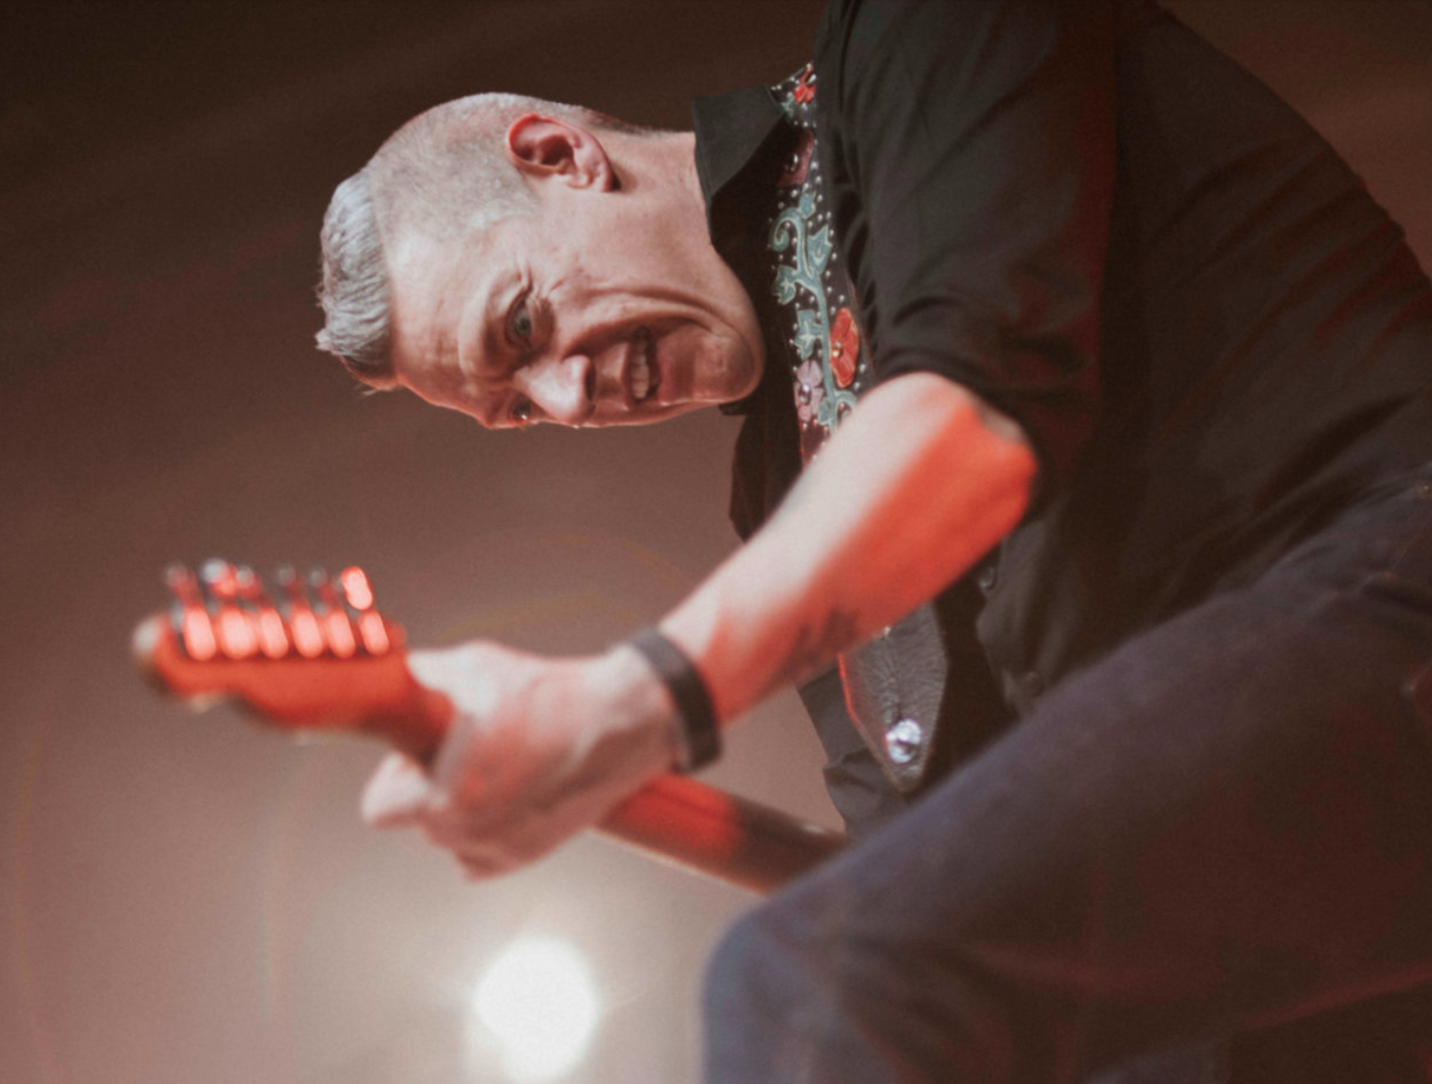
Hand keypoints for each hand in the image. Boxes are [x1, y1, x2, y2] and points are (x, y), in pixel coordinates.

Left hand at [361, 640, 677, 877]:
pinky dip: (487, 828)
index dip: (396, 773)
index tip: (420, 750)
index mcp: (446, 796)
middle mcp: (469, 833)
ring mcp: (500, 849)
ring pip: (449, 836)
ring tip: (497, 764)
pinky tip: (513, 789)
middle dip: (429, 785)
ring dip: (460, 807)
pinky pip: (480, 853)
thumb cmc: (551, 693)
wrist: (621, 721)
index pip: (379, 808)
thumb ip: (422, 678)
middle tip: (465, 747)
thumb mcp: (474, 667)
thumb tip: (393, 676)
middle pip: (415, 819)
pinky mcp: (529, 855)